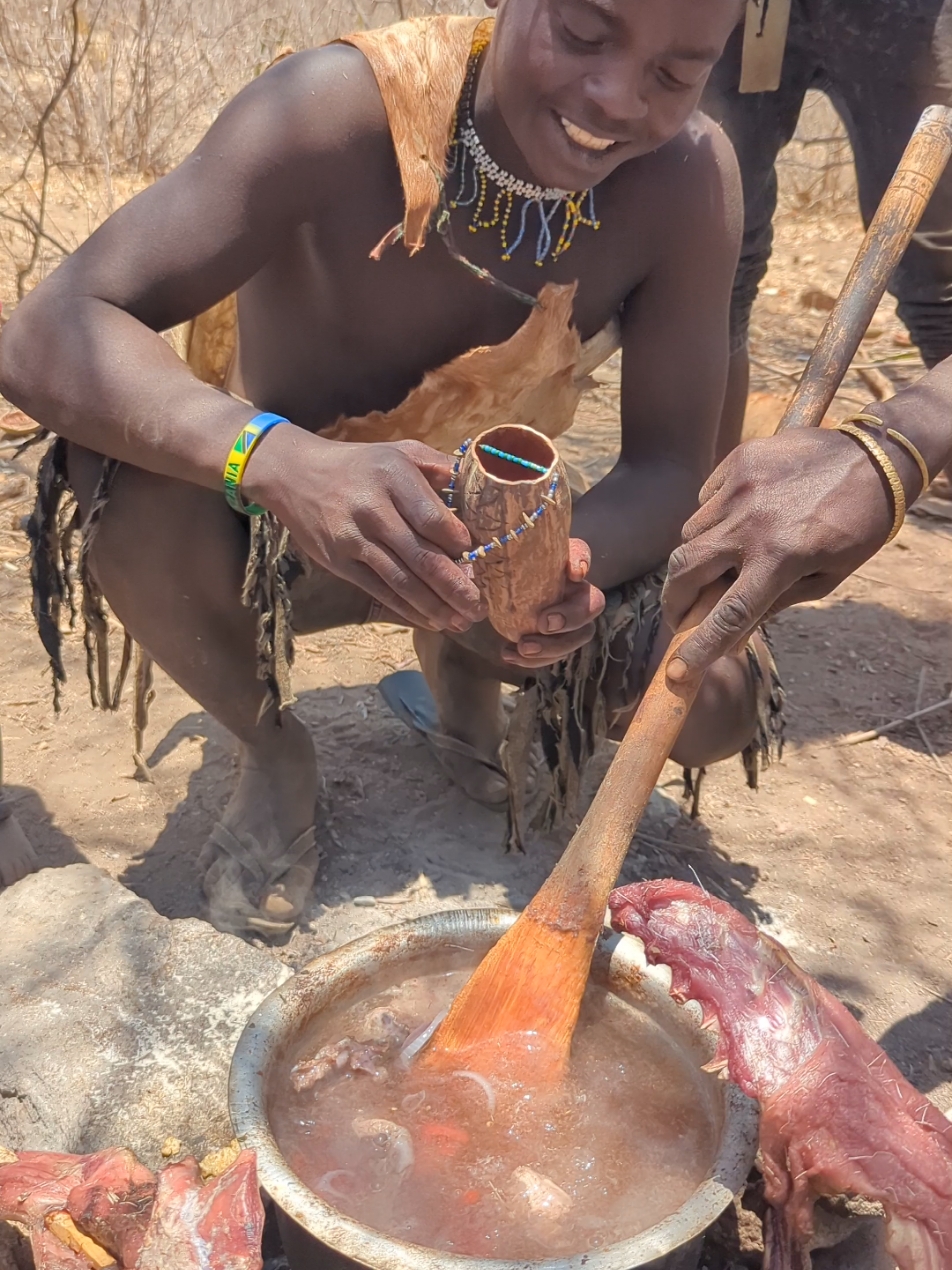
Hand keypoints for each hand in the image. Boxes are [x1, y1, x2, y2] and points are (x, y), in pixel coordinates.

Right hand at [247, 429, 484, 630]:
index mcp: (394, 477)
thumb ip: (441, 468)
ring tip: (461, 622)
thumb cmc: (361, 465)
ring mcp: (354, 539)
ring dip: (435, 606)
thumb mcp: (401, 453)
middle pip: (422, 557)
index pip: (433, 519)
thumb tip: (482, 491)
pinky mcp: (340, 562)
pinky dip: (407, 610)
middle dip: (455, 587)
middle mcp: (374, 510)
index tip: (478, 559)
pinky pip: (379, 591)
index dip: (459, 544)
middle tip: (479, 608)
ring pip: (401, 581)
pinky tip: (430, 620)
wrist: (294, 475)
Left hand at [501, 538, 605, 668]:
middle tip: (543, 624)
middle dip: (570, 619)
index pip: (580, 552)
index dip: (581, 561)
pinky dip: (533, 660)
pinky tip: (508, 654)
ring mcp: (569, 619)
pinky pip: (555, 655)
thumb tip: (514, 557)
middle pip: (591, 606)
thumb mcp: (502, 561)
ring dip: (552, 647)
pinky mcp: (556, 642)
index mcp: (562, 562)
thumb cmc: (501, 573)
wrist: (494, 596)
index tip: (573, 573)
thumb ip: (506, 552)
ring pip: (577, 638)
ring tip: (522, 647)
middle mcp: (574, 589)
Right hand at [662, 428, 897, 685]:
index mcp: (782, 558)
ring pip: (690, 534)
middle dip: (674, 601)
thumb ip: (775, 604)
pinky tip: (738, 520)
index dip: (699, 647)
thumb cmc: (858, 526)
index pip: (729, 613)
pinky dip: (712, 520)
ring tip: (719, 562)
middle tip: (679, 615)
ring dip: (696, 558)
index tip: (676, 672)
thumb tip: (732, 636)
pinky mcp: (739, 461)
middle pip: (685, 569)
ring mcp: (741, 487)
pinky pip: (705, 500)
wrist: (877, 455)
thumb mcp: (826, 578)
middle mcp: (752, 522)